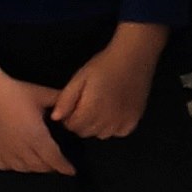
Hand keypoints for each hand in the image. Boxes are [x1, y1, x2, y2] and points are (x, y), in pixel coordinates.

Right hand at [0, 60, 71, 174]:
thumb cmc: (12, 91)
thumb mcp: (42, 94)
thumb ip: (61, 103)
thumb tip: (77, 108)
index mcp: (36, 137)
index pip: (54, 159)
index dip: (64, 167)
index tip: (72, 171)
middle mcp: (19, 149)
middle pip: (40, 166)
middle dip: (52, 167)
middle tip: (59, 164)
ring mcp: (2, 152)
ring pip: (23, 168)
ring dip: (35, 167)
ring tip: (42, 163)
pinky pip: (5, 166)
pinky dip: (15, 166)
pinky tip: (19, 161)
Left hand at [44, 21, 168, 141]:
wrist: (134, 57)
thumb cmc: (103, 65)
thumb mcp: (79, 78)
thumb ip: (66, 100)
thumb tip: (56, 118)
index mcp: (92, 108)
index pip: (72, 126)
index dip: (68, 117)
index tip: (72, 106)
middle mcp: (108, 119)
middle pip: (86, 132)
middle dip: (81, 123)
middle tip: (85, 106)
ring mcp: (124, 120)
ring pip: (102, 134)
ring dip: (96, 126)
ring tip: (99, 109)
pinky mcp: (135, 118)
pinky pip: (120, 132)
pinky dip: (114, 128)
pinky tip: (113, 115)